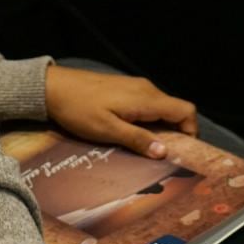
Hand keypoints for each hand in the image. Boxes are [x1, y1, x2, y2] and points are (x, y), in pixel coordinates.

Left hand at [45, 66, 197, 158]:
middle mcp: (146, 90)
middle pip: (175, 111)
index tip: (181, 152)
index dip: (190, 131)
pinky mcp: (124, 89)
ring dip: (158, 129)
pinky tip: (130, 134)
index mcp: (146, 99)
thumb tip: (164, 152)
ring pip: (160, 109)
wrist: (53, 87)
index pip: (185, 111)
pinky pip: (146, 106)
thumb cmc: (79, 109)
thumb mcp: (107, 130)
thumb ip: (137, 139)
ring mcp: (135, 87)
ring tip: (144, 149)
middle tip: (161, 156)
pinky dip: (146, 121)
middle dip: (174, 134)